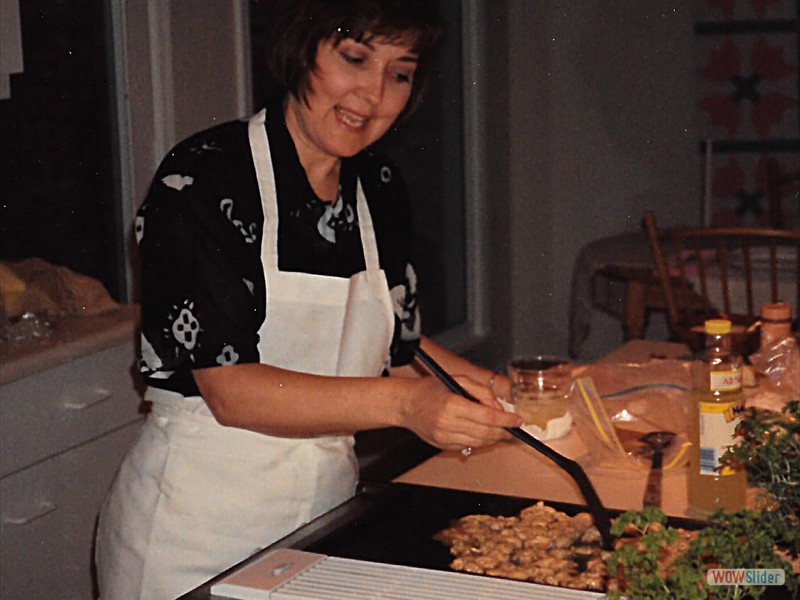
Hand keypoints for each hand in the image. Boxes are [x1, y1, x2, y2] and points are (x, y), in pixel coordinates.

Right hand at [399, 376, 522, 451]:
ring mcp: (444, 437)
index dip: (506, 420)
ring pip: (479, 443)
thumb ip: (481, 391)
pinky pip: (468, 446)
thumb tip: (499, 408)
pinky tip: (483, 434)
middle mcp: (447, 423)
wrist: (406, 404)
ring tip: (501, 431)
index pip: (487, 417)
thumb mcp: (458, 380)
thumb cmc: (431, 389)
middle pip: (485, 433)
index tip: (517, 420)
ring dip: (494, 438)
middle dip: (504, 432)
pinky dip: (479, 441)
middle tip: (513, 428)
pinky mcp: (442, 446)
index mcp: (452, 404)